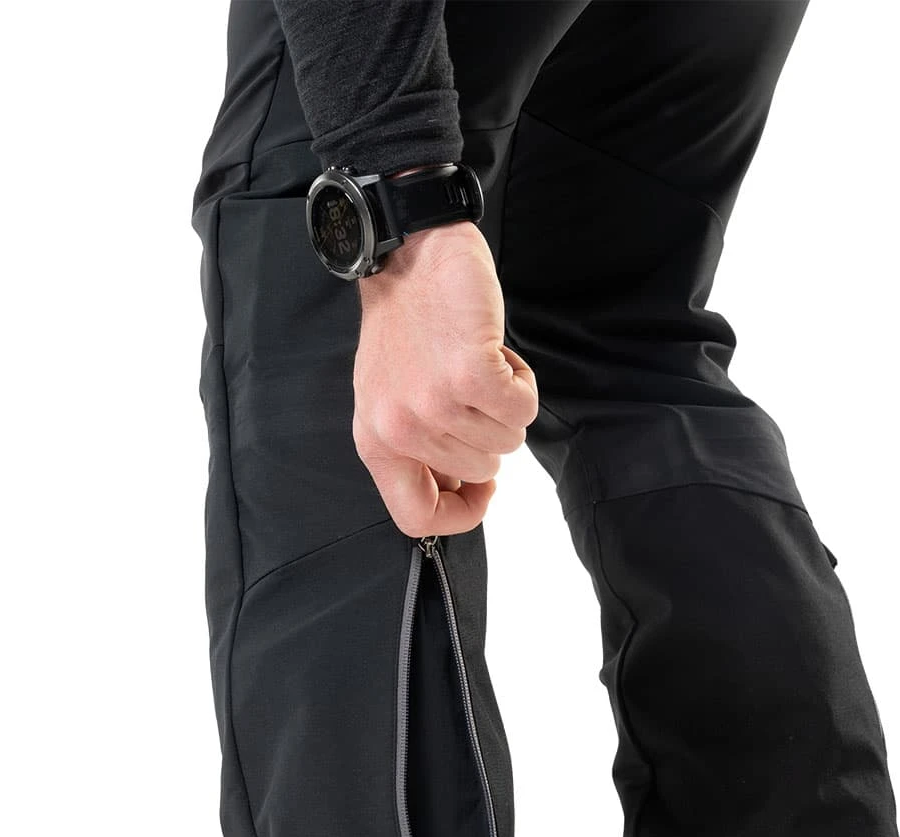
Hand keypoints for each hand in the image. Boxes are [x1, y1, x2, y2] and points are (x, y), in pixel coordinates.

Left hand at [352, 220, 537, 537]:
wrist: (409, 255)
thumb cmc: (407, 325)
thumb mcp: (392, 399)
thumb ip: (418, 449)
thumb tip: (461, 486)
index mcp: (376, 443)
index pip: (417, 518)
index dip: (461, 515)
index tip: (482, 489)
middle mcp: (400, 430)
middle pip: (480, 472)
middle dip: (490, 432)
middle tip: (471, 389)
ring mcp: (436, 404)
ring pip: (508, 440)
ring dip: (506, 403)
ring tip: (479, 365)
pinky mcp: (472, 375)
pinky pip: (524, 408)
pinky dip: (522, 382)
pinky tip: (495, 353)